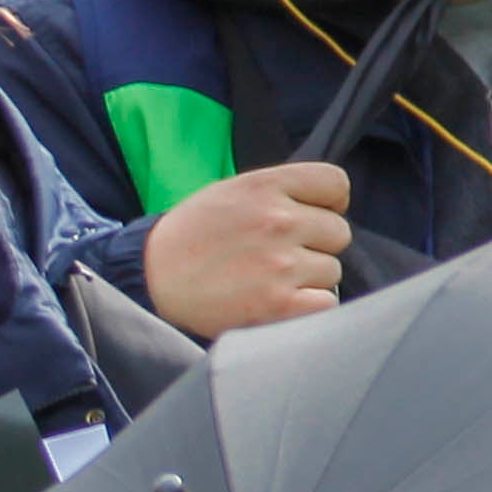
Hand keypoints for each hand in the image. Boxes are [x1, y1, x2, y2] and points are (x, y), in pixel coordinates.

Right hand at [140, 160, 351, 337]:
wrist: (153, 278)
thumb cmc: (195, 235)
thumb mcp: (233, 192)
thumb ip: (281, 192)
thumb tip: (329, 208)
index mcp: (266, 186)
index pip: (336, 184)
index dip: (328, 203)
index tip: (310, 216)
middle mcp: (278, 221)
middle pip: (339, 232)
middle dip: (315, 244)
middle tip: (279, 255)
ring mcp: (281, 265)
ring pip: (332, 271)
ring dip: (308, 279)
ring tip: (270, 280)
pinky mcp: (279, 306)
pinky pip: (327, 303)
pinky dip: (308, 307)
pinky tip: (279, 302)